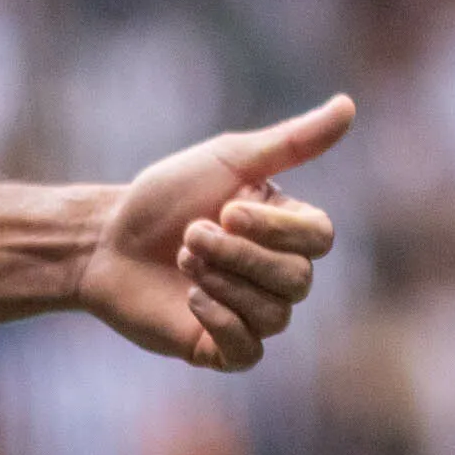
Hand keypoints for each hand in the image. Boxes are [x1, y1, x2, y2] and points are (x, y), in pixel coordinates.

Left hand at [74, 94, 352, 370]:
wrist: (105, 240)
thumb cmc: (166, 195)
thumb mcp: (229, 158)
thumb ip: (293, 140)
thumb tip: (350, 104)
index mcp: (285, 228)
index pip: (319, 238)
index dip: (276, 229)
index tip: (227, 208)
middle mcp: (276, 272)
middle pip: (298, 279)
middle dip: (239, 256)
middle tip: (190, 234)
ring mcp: (250, 312)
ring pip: (275, 315)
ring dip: (224, 284)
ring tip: (183, 260)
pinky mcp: (220, 347)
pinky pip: (248, 351)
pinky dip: (221, 322)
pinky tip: (190, 299)